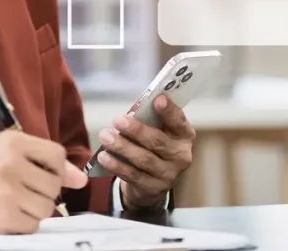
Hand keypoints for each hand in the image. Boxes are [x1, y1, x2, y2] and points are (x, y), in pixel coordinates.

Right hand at [0, 130, 88, 232]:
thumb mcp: (11, 155)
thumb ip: (48, 163)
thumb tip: (82, 179)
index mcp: (13, 141)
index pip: (57, 155)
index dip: (56, 170)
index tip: (41, 175)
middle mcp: (10, 162)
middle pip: (54, 185)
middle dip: (43, 193)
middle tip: (21, 191)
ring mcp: (6, 190)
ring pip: (47, 207)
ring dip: (35, 211)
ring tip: (14, 204)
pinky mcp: (2, 215)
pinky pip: (33, 225)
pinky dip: (24, 225)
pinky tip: (8, 215)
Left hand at [96, 94, 194, 208]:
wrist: (153, 179)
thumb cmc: (153, 144)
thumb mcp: (157, 129)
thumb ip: (149, 120)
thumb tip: (131, 114)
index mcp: (184, 135)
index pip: (178, 121)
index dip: (169, 111)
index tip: (157, 99)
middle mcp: (181, 155)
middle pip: (158, 141)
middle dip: (136, 130)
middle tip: (117, 120)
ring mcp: (169, 174)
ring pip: (144, 159)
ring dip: (122, 147)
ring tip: (105, 136)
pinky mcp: (154, 188)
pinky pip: (133, 175)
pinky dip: (117, 165)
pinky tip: (104, 157)